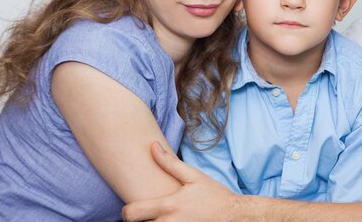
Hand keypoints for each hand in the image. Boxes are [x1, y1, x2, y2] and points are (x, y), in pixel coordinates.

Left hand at [121, 142, 241, 221]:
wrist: (234, 216)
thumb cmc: (214, 195)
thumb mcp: (193, 176)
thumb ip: (170, 163)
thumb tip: (153, 146)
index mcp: (168, 206)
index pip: (130, 214)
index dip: (127, 211)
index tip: (134, 207)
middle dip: (139, 220)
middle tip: (147, 213)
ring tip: (160, 217)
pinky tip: (172, 221)